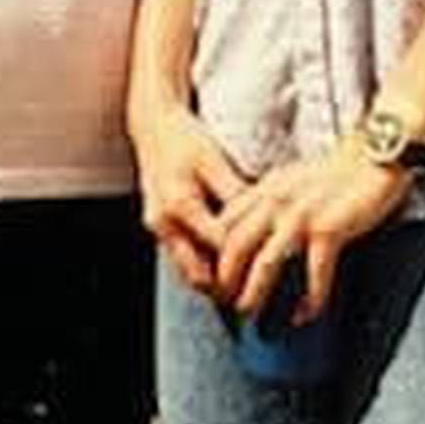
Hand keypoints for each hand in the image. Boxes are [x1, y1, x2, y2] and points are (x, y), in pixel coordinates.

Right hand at [132, 102, 248, 292]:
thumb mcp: (214, 160)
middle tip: (258, 295)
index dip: (246, 260)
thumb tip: (267, 216)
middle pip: (197, 274)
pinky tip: (226, 264)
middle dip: (226, 288)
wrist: (153, 128)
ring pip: (187, 272)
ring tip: (246, 286)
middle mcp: (164, 224)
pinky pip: (182, 259)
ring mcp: (158, 230)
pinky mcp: (160, 230)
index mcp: (180, 205)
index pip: (219, 247)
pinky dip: (202, 266)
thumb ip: (235, 192)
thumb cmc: (185, 140)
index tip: (271, 267)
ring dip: (212, 281)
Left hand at [214, 139, 412, 322]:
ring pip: (266, 263)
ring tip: (250, 314)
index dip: (213, 252)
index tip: (213, 275)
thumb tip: (251, 235)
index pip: (225, 223)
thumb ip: (268, 202)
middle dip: (225, 279)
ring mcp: (302, 215)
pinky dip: (310, 299)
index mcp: (266, 189)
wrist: (373, 156)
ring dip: (255, 293)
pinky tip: (307, 313)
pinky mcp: (330, 229)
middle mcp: (278, 200)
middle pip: (236, 245)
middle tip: (224, 301)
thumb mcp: (290, 180)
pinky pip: (314, 272)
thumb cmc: (335, 173)